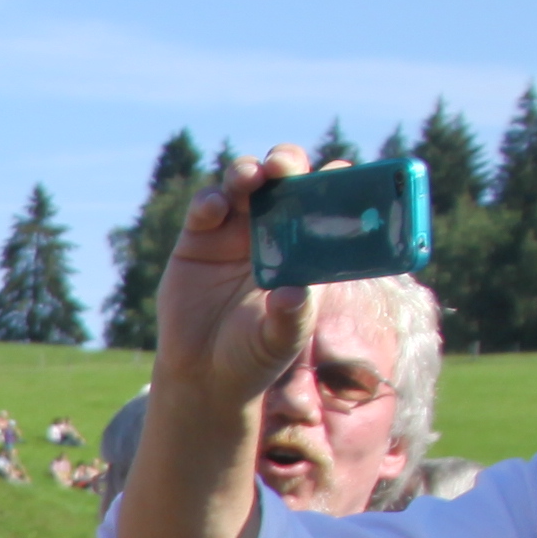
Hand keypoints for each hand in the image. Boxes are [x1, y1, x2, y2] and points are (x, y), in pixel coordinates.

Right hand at [144, 142, 318, 437]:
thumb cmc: (255, 355)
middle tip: (283, 167)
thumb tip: (294, 292)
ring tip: (250, 177)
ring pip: (245, 183)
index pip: (326, 203)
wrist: (204, 373)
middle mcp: (274, 231)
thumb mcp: (280, 341)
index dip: (335, 183)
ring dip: (248, 171)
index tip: (338, 174)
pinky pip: (205, 206)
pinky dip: (210, 199)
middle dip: (287, 164)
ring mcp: (234, 231)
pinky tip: (214, 207)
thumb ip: (291, 317)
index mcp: (306, 248)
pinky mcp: (197, 239)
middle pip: (285, 179)